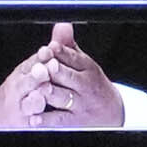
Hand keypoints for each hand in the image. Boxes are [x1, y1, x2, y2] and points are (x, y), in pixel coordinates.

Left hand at [0, 25, 124, 130]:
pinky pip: (59, 120)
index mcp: (87, 68)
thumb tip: (62, 25)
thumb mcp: (83, 63)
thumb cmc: (91, 84)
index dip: (60, 52)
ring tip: (38, 90)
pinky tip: (35, 117)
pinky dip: (46, 119)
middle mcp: (85, 86)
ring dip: (49, 93)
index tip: (49, 48)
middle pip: (67, 76)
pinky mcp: (74, 122)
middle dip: (55, 72)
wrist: (112, 113)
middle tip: (43, 67)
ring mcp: (80, 105)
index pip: (73, 57)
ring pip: (62, 97)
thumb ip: (68, 46)